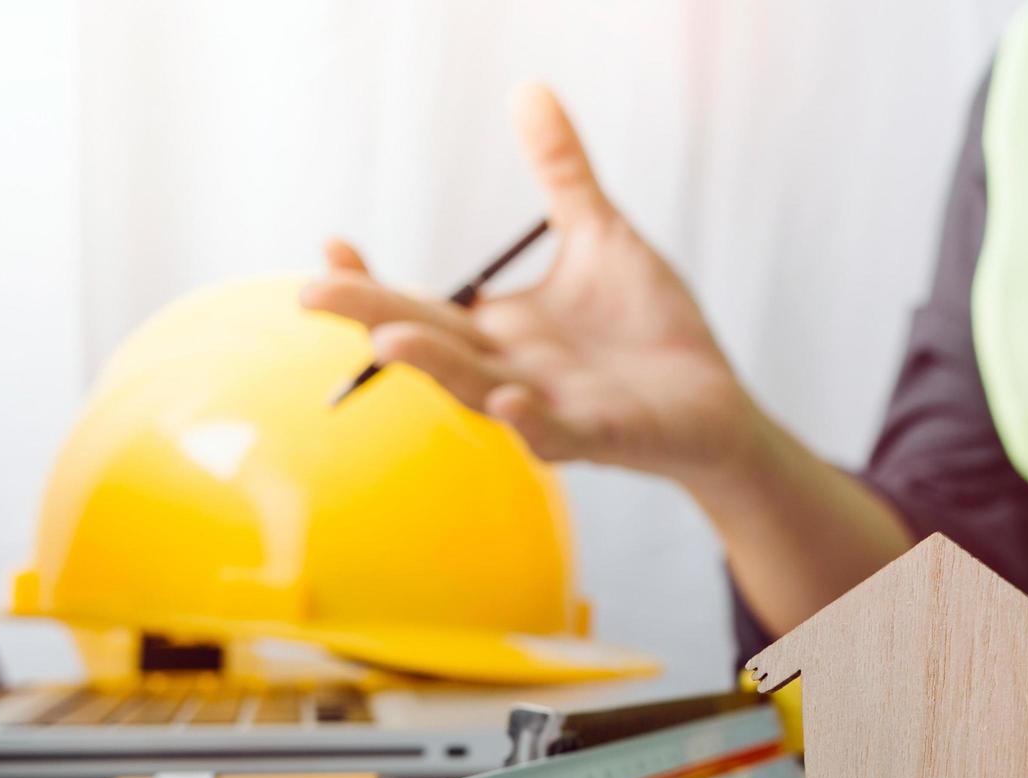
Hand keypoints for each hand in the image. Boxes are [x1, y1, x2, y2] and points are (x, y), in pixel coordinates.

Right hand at [303, 84, 771, 487]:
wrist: (716, 409)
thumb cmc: (650, 331)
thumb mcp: (600, 236)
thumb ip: (560, 173)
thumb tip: (530, 92)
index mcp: (496, 327)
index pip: (417, 303)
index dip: (370, 278)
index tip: (332, 242)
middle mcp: (506, 367)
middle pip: (426, 341)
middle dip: (368, 315)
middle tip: (311, 292)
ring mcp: (546, 406)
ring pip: (474, 387)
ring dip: (433, 365)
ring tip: (390, 340)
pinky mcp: (598, 435)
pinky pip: (555, 433)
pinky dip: (530, 421)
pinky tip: (512, 399)